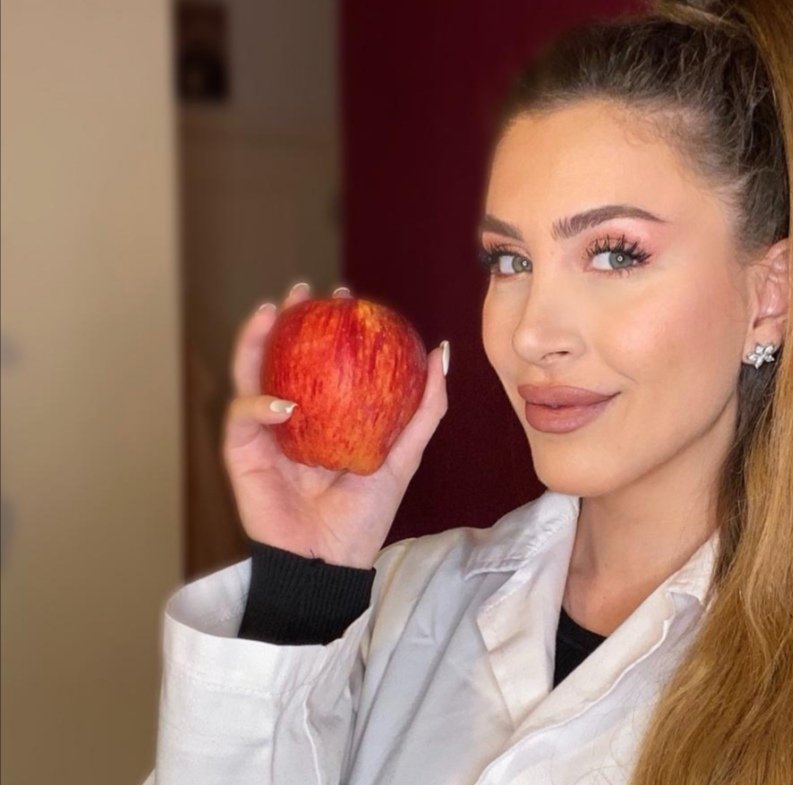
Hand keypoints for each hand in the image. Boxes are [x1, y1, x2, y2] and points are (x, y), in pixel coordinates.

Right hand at [221, 282, 448, 567]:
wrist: (331, 561)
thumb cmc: (366, 513)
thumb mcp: (404, 454)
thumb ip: (426, 408)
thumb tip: (442, 351)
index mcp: (323, 413)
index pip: (320, 358)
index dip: (328, 324)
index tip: (346, 296)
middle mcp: (290, 416)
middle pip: (279, 355)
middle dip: (286, 317)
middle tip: (303, 291)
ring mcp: (263, 432)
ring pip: (248, 373)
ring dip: (254, 339)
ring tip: (271, 312)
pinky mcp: (242, 454)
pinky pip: (243, 418)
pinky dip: (259, 405)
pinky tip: (283, 401)